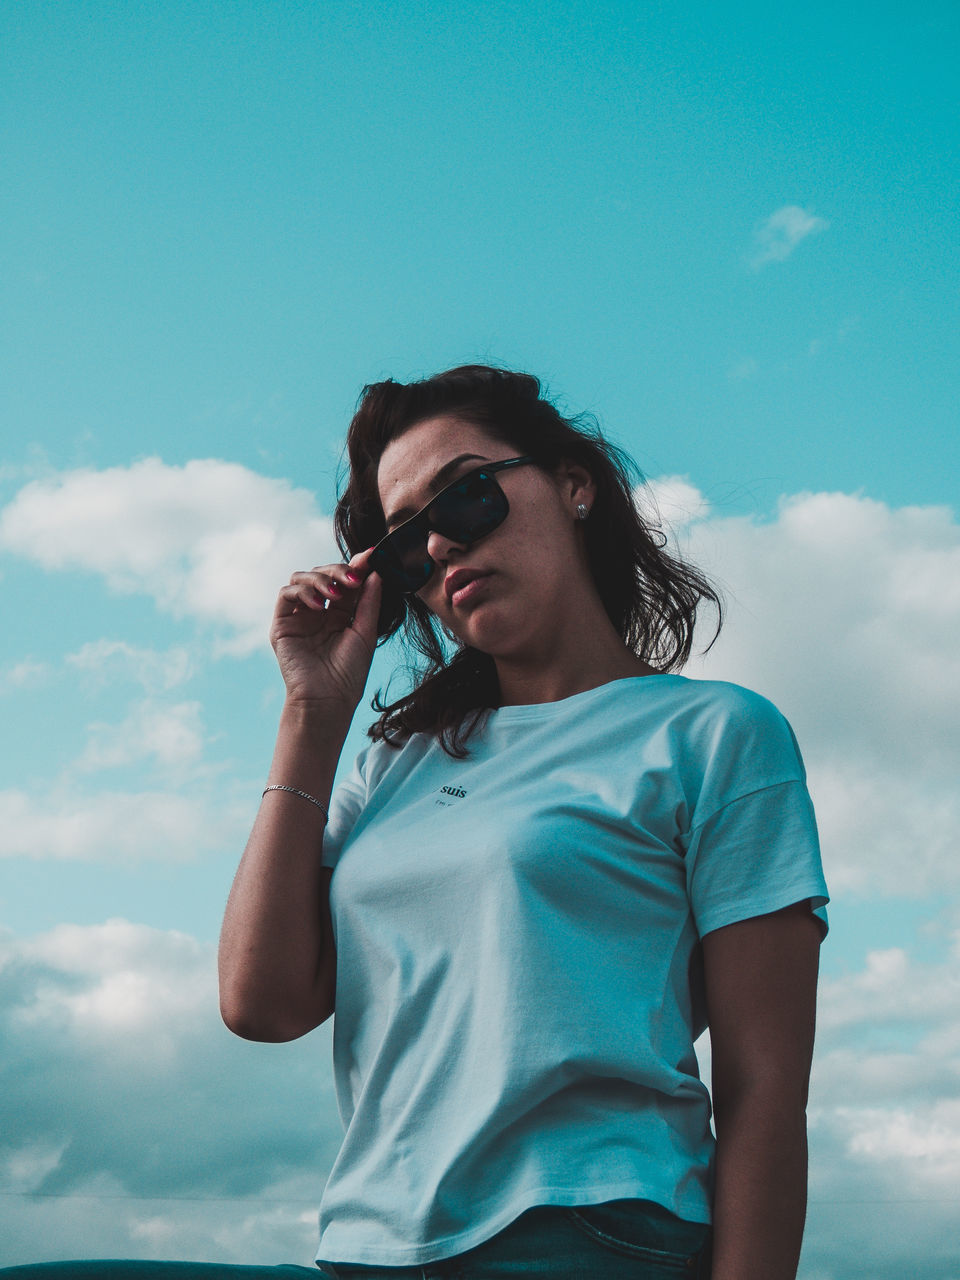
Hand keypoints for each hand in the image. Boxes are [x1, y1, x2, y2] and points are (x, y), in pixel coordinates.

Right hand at [270, 548, 381, 710]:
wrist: (328, 700)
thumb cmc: (349, 673)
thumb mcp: (365, 632)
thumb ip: (369, 601)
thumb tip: (375, 571)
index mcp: (340, 613)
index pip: (345, 581)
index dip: (357, 566)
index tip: (371, 555)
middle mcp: (318, 611)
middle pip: (323, 574)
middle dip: (339, 570)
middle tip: (353, 577)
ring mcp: (298, 616)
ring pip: (301, 578)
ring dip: (320, 579)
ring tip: (335, 594)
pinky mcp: (282, 624)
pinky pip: (286, 594)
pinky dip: (302, 591)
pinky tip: (318, 604)